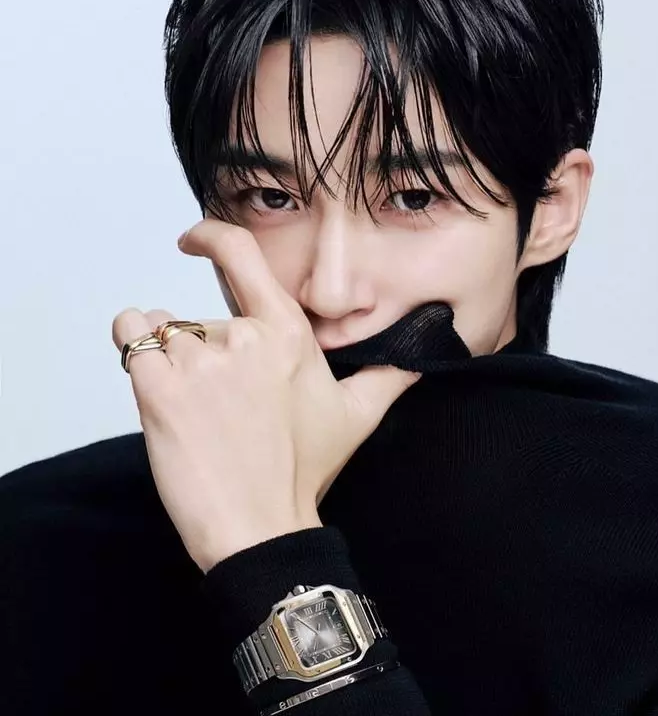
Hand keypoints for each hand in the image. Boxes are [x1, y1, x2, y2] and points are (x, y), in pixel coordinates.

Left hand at [112, 217, 421, 572]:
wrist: (260, 528)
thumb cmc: (303, 471)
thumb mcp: (357, 417)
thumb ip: (386, 376)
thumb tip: (418, 361)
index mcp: (287, 332)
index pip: (241, 255)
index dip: (211, 236)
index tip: (195, 239)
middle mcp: (244, 337)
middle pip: (198, 318)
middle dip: (199, 355)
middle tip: (218, 406)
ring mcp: (200, 363)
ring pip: (163, 329)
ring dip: (167, 357)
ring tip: (192, 407)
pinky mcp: (159, 389)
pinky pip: (131, 338)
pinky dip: (133, 349)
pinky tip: (153, 380)